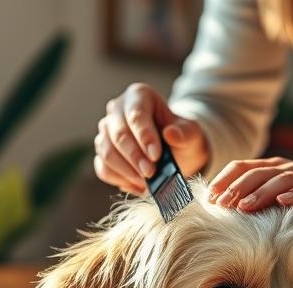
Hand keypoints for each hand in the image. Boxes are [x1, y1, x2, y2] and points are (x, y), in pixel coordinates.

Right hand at [94, 82, 208, 193]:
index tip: (156, 156)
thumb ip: (185, 133)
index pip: (136, 115)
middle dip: (134, 157)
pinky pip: (103, 168)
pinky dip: (119, 180)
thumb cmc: (180, 136)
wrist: (174, 151)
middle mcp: (116, 110)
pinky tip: (138, 186)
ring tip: (146, 182)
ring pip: (107, 152)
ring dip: (126, 171)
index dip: (145, 137)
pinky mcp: (102, 154)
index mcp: (138, 96)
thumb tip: (171, 134)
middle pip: (118, 134)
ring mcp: (106, 132)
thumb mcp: (190, 133)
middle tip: (150, 173)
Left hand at [209, 157, 292, 227]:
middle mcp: (291, 169)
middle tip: (220, 205)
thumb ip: (260, 201)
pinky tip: (282, 202)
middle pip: (258, 173)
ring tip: (243, 206)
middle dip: (237, 188)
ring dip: (260, 192)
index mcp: (276, 169)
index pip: (244, 167)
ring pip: (281, 180)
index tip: (209, 199)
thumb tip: (224, 214)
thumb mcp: (285, 200)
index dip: (225, 180)